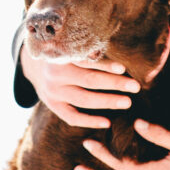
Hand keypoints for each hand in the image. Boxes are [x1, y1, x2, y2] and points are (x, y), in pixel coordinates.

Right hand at [19, 44, 139, 128]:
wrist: (34, 66)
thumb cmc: (64, 54)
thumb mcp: (69, 47)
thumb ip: (89, 51)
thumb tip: (121, 60)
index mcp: (62, 55)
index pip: (86, 61)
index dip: (105, 65)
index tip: (123, 69)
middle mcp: (56, 74)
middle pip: (89, 80)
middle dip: (114, 84)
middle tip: (135, 86)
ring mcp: (53, 91)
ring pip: (83, 99)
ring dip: (107, 101)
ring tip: (127, 102)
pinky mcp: (53, 105)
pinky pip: (72, 117)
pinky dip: (89, 121)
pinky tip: (107, 122)